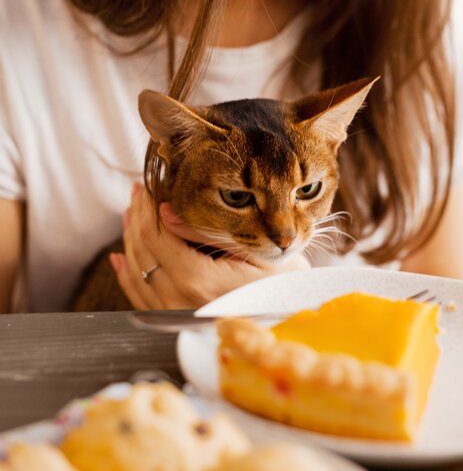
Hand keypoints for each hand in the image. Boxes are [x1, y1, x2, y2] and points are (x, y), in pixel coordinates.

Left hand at [110, 183, 310, 309]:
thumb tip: (167, 214)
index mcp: (199, 282)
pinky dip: (127, 276)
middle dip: (136, 218)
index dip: (147, 208)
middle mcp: (179, 302)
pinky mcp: (177, 322)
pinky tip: (120, 259)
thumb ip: (208, 234)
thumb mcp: (256, 252)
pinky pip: (141, 297)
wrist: (294, 323)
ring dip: (130, 241)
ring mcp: (176, 316)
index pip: (156, 236)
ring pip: (136, 273)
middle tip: (139, 193)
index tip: (147, 186)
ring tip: (131, 215)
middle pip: (142, 252)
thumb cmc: (285, 285)